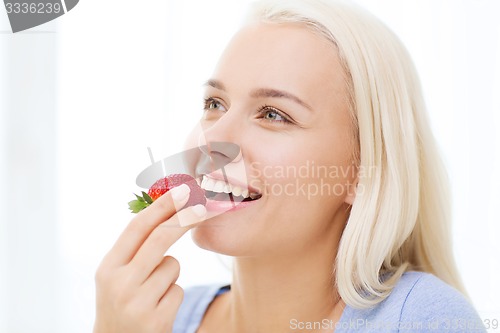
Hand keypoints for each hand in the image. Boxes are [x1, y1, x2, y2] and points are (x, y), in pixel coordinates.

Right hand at [93, 184, 205, 332]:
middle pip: (160, 239)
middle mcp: (119, 284)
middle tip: (202, 206)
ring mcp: (137, 304)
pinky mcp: (156, 322)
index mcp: (108, 268)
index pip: (137, 228)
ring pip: (173, 266)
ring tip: (152, 293)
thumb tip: (164, 211)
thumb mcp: (116, 276)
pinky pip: (178, 290)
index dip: (161, 206)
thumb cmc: (120, 304)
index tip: (181, 191)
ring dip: (169, 275)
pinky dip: (173, 296)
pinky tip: (157, 310)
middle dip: (183, 218)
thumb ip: (134, 250)